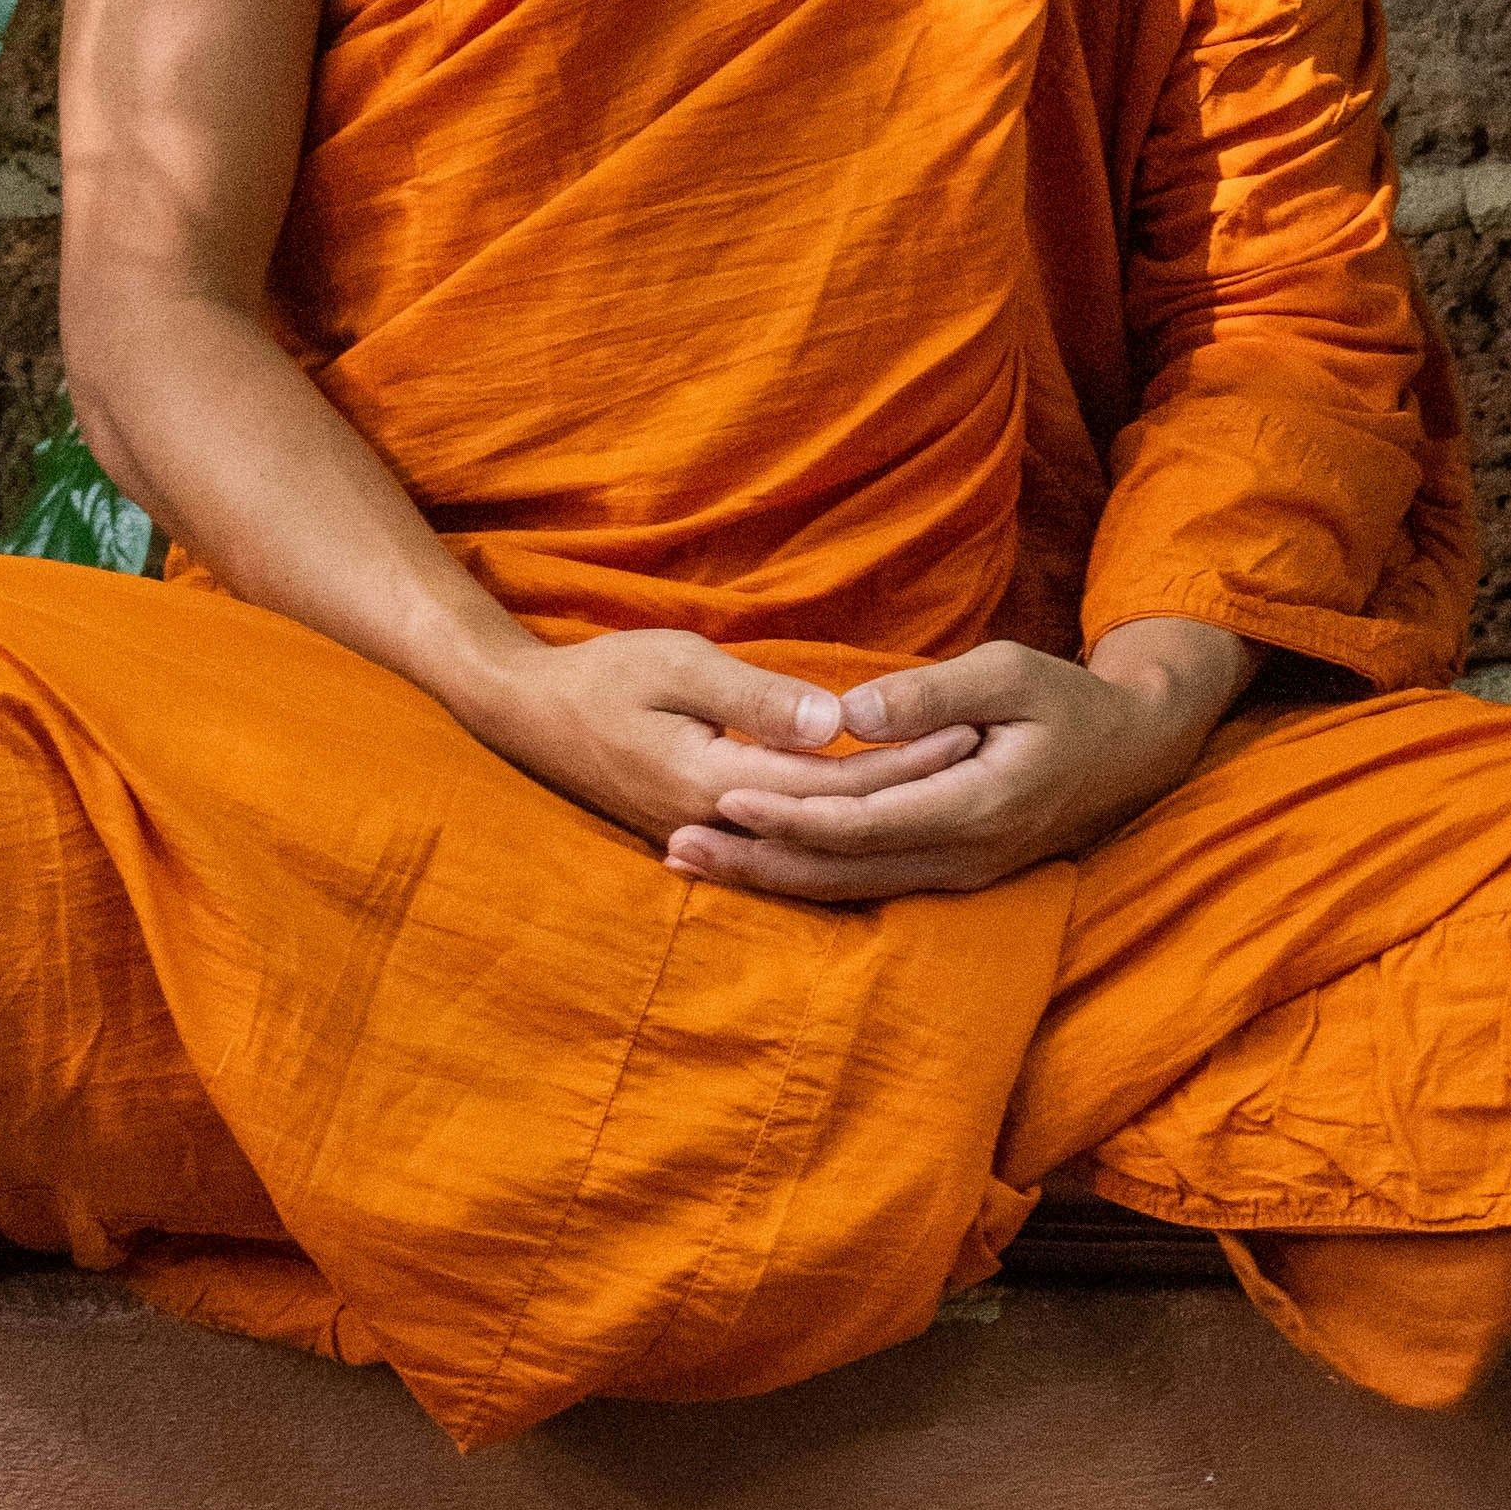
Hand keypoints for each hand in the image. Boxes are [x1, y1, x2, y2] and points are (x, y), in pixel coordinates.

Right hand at [477, 626, 985, 882]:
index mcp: (717, 783)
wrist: (527, 716)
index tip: (969, 726)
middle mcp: (722, 825)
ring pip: (819, 842)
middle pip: (840, 818)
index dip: (907, 756)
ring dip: (884, 811)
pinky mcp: (707, 831)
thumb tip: (836, 724)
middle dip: (913, 785)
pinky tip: (884, 820)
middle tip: (983, 748)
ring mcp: (714, 838)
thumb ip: (756, 699)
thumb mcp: (676, 666)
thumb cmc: (601, 676)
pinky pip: (791, 843)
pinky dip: (842, 831)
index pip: (838, 782)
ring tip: (950, 777)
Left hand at [649, 628, 1242, 910]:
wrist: (1133, 755)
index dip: (791, 814)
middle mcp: (962, 858)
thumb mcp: (1011, 673)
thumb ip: (933, 695)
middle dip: (755, 862)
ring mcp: (957, 875)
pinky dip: (804, 876)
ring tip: (691, 862)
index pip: (863, 824)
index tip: (725, 794)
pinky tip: (754, 863)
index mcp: (977, 808)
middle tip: (674, 847)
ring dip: (768, 877)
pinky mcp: (949, 874)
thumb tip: (852, 715)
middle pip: (839, 873)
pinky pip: (865, 885)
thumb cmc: (1069, 701)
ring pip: (846, 890)